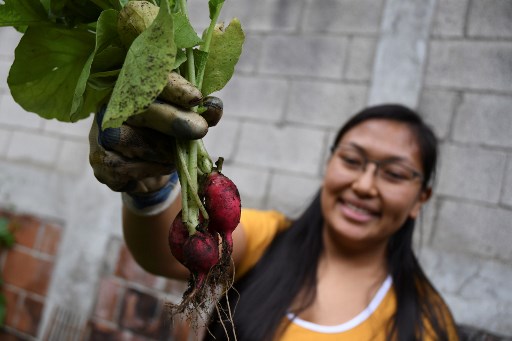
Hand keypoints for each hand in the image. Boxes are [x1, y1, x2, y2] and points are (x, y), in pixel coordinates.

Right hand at [88, 72, 222, 193]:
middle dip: (173, 120)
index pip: (149, 78)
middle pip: (140, 109)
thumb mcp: (187, 120)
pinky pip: (127, 167)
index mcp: (131, 85)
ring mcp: (99, 132)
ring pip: (133, 140)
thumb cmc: (166, 136)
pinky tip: (159, 165)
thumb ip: (200, 113)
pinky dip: (151, 169)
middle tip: (201, 129)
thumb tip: (214, 108)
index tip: (196, 97)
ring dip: (164, 151)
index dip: (173, 87)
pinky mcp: (99, 161)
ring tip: (176, 154)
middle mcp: (109, 104)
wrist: (143, 170)